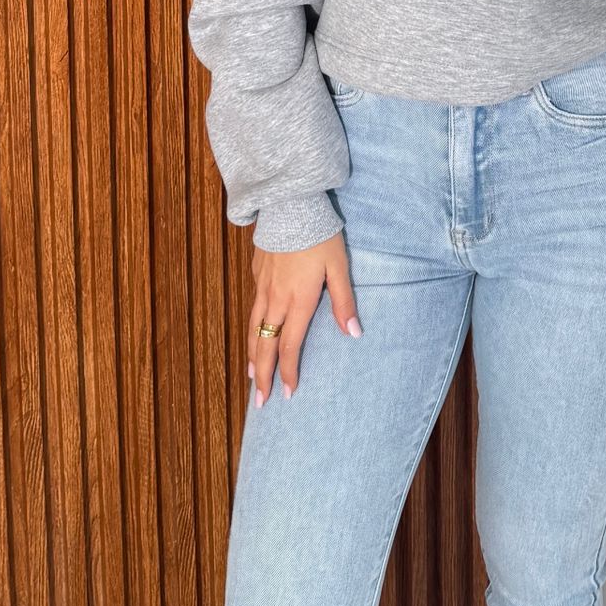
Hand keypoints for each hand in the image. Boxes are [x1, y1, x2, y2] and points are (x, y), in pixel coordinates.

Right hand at [248, 231, 360, 408]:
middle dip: (263, 375)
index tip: (288, 394)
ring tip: (252, 376)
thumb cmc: (320, 234)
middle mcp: (276, 299)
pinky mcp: (257, 273)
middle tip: (260, 401)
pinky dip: (251, 328)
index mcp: (299, 300)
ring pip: (254, 328)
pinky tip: (254, 333)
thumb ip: (345, 302)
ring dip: (253, 355)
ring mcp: (263, 286)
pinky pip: (252, 307)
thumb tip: (354, 334)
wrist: (290, 204)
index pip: (291, 346)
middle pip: (266, 344)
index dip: (289, 372)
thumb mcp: (339, 267)